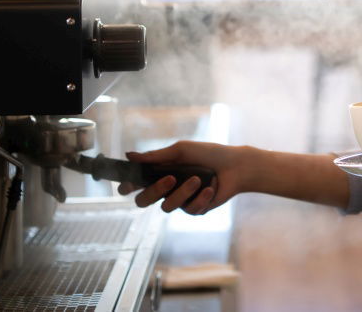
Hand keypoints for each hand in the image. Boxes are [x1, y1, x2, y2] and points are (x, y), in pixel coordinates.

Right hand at [118, 141, 249, 214]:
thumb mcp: (181, 151)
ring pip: (167, 206)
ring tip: (198, 179)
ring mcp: (180, 201)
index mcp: (159, 173)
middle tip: (169, 179)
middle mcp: (166, 189)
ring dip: (183, 192)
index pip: (135, 184)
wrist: (235, 166)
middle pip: (143, 201)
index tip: (126, 185)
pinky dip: (201, 198)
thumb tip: (129, 155)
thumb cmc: (207, 154)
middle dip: (154, 191)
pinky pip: (190, 210)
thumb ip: (156, 156)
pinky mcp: (195, 209)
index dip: (126, 186)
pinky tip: (211, 188)